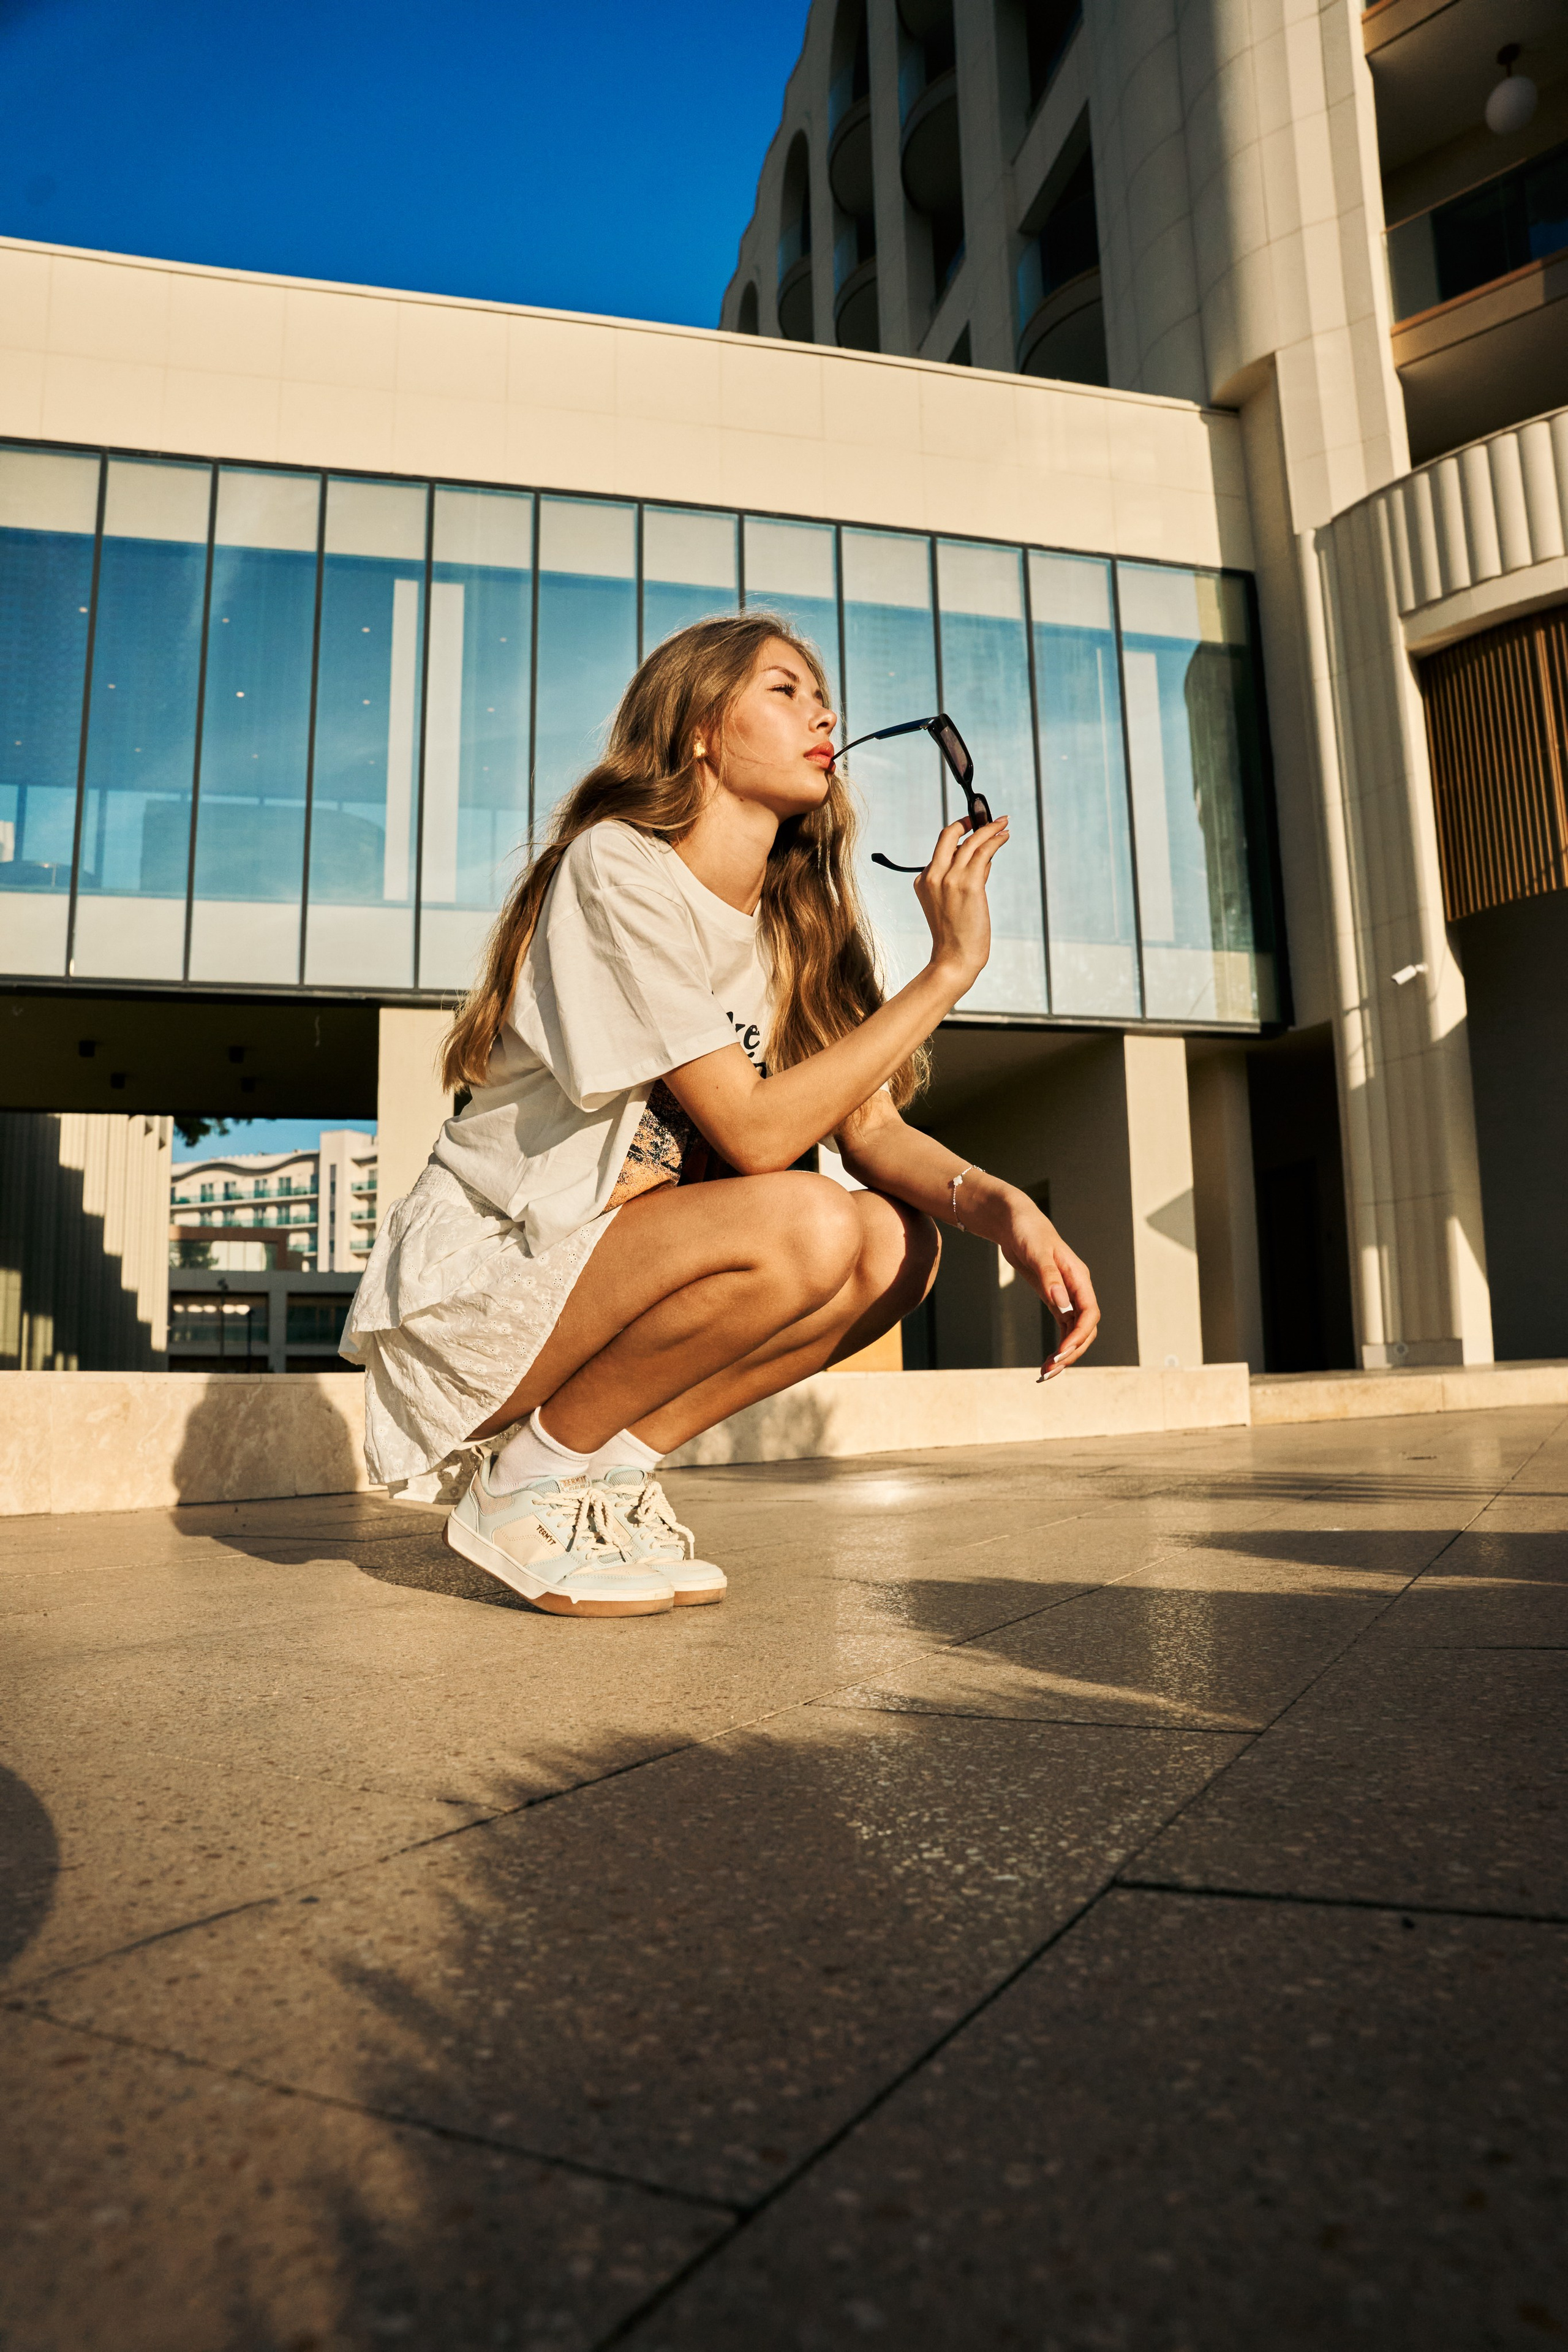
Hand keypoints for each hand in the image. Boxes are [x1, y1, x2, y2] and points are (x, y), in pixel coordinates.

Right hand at [914, 814, 1008, 989]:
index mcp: (923, 880)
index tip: (971, 827)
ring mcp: (949, 879)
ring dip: (989, 828)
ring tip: (1003, 823)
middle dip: (967, 822)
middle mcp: (932, 876)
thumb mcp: (953, 902)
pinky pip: (983, 852)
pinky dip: (995, 840)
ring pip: (970, 842)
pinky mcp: (968, 884)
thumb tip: (985, 858)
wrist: (955, 958)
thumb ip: (965, 877)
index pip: (942, 850)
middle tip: (985, 818)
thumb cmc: (956, 935)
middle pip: (948, 835)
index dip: (958, 835)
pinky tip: (1004, 836)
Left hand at [998, 1200, 1098, 1379]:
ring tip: (1046, 1373)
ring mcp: (1067, 1296)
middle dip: (1071, 1351)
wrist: (1014, 1221)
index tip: (1062, 1352)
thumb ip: (1050, 1278)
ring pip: (1075, 1332)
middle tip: (1050, 1370)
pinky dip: (1058, 1345)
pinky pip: (1063, 1328)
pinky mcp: (1055, 1299)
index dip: (1079, 1335)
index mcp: (1079, 1278)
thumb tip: (1063, 1305)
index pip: (1090, 1313)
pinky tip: (1048, 1361)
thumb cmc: (1027, 1231)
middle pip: (1085, 1329)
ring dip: (1064, 1354)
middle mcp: (1077, 1289)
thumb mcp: (1037, 1252)